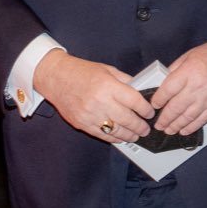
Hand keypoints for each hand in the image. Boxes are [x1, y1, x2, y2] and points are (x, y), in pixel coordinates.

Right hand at [33, 50, 153, 142]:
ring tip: (136, 135)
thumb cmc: (82, 72)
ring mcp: (90, 115)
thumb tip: (142, 92)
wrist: (56, 77)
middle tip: (146, 128)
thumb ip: (125, 81)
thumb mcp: (107, 70)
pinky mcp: (82, 124)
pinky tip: (121, 137)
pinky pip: (102, 135)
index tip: (150, 112)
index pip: (134, 101)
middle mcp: (100, 101)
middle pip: (128, 119)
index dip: (146, 109)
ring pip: (116, 130)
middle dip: (140, 126)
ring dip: (130, 135)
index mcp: (108, 86)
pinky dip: (114, 138)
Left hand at [152, 37, 206, 135]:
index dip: (158, 100)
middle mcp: (197, 87)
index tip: (153, 105)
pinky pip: (202, 120)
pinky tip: (183, 131)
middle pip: (176, 107)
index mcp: (188, 72)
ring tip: (167, 130)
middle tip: (157, 125)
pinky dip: (191, 127)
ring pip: (188, 117)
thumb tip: (163, 84)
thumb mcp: (188, 55)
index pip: (168, 90)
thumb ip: (175, 70)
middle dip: (164, 118)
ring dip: (175, 126)